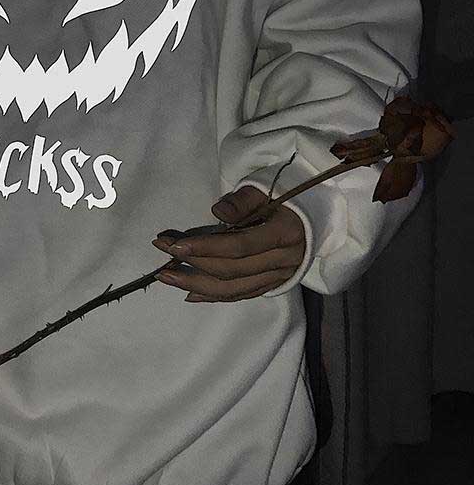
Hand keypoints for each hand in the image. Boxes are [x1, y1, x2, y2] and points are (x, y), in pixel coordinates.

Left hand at [151, 186, 305, 301]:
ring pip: (234, 289)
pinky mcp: (274, 284)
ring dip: (196, 284)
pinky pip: (242, 295)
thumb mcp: (267, 188)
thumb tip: (218, 213)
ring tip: (167, 277)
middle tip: (161, 255)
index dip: (205, 247)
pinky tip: (190, 294)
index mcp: (283, 233)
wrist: (322, 214)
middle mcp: (283, 261)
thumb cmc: (288, 195)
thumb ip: (243, 200)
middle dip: (192, 264)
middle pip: (231, 271)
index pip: (238, 247)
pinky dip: (215, 296)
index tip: (173, 245)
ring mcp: (279, 276)